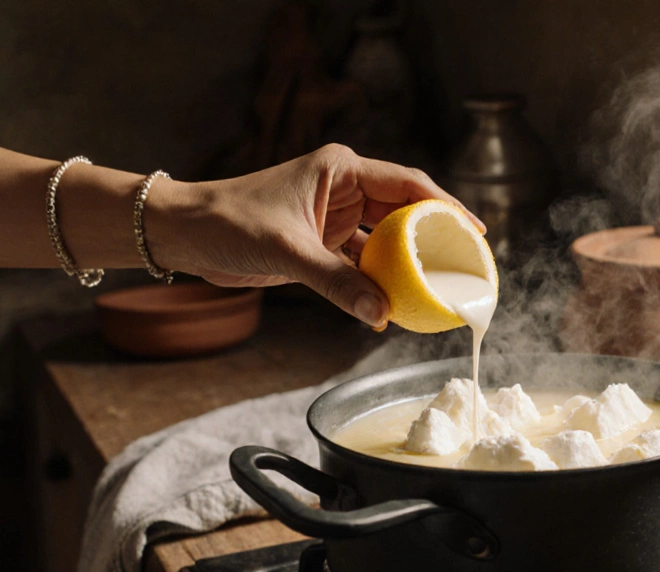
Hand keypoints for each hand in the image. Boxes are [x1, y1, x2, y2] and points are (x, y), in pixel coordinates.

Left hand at [151, 144, 482, 328]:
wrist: (184, 234)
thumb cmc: (228, 222)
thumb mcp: (288, 251)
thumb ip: (337, 283)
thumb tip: (381, 314)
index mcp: (341, 169)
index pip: (409, 185)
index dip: (447, 208)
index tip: (476, 232)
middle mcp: (344, 188)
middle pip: (406, 212)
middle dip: (435, 239)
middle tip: (466, 266)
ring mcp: (335, 216)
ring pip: (387, 240)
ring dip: (407, 265)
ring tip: (439, 288)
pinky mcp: (323, 243)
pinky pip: (364, 263)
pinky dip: (379, 282)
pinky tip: (396, 303)